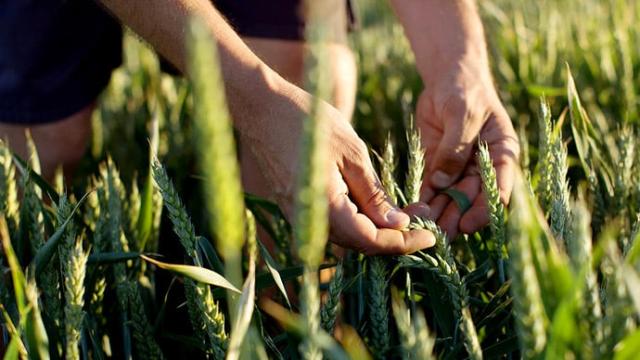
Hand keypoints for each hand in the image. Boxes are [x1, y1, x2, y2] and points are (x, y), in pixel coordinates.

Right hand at [242, 78, 434, 254]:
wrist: (261, 108)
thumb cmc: (307, 121)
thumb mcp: (352, 153)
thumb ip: (374, 195)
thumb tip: (397, 225)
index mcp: (324, 209)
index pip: (371, 241)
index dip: (404, 242)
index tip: (431, 233)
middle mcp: (309, 222)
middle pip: (360, 244)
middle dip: (395, 236)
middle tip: (424, 217)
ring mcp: (300, 216)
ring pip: (348, 236)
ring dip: (378, 229)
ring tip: (408, 210)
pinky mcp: (298, 207)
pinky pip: (334, 224)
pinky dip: (359, 220)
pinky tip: (377, 205)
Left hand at [414, 72, 518, 237]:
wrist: (448, 77)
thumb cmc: (464, 90)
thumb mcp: (462, 113)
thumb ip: (455, 147)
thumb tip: (443, 182)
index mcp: (502, 154)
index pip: (500, 188)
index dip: (485, 210)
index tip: (468, 224)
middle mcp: (484, 166)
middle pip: (473, 198)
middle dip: (457, 218)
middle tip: (439, 235)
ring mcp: (461, 168)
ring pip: (452, 198)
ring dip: (439, 214)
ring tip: (424, 228)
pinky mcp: (440, 166)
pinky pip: (433, 188)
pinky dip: (425, 200)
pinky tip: (413, 211)